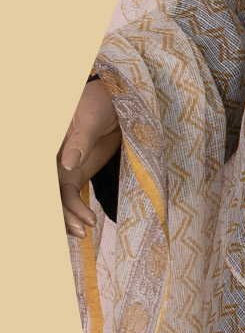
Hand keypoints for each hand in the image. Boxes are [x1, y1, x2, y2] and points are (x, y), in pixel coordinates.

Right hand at [56, 75, 121, 237]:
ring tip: (82, 230)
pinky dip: (76, 211)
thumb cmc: (98, 102)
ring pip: (56, 198)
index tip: (53, 208)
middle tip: (75, 227)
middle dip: (57, 211)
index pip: (40, 170)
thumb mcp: (90, 119)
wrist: (114, 104)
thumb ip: (79, 142)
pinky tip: (88, 222)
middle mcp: (50, 158)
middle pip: (46, 190)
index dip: (44, 191)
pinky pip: (70, 197)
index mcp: (48, 143)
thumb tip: (67, 164)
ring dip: (66, 217)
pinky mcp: (75, 175)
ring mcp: (61, 168)